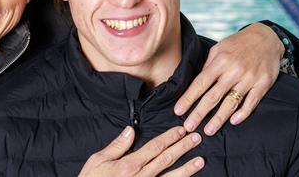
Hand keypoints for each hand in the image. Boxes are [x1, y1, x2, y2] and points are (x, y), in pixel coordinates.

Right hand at [78, 126, 204, 176]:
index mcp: (130, 165)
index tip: (181, 130)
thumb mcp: (98, 160)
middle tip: (197, 138)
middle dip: (183, 148)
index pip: (155, 147)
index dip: (169, 137)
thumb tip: (131, 130)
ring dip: (187, 168)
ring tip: (201, 160)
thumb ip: (117, 146)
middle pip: (167, 159)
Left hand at [174, 22, 282, 135]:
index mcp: (220, 62)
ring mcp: (249, 78)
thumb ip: (209, 66)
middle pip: (213, 96)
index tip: (178, 111)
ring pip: (231, 102)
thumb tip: (196, 84)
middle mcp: (233, 71)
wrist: (266, 38)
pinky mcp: (263, 84)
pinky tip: (233, 121)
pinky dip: (243, 113)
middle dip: (199, 113)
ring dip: (219, 118)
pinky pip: (252, 102)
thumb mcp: (219, 49)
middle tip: (189, 127)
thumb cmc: (238, 44)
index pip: (200, 83)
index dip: (188, 98)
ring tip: (208, 130)